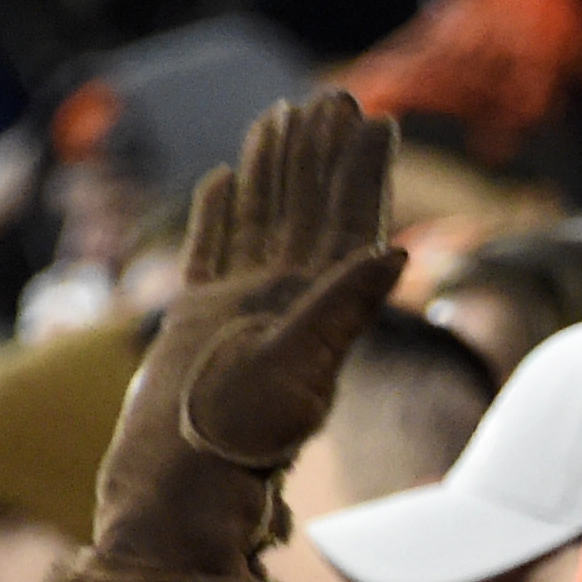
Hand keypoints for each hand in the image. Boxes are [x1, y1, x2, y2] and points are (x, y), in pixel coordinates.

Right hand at [90, 92, 405, 581]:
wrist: (181, 484)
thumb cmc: (239, 438)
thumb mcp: (300, 369)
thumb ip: (343, 307)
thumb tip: (400, 252)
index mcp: (315, 304)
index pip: (348, 221)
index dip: (363, 170)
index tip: (378, 120)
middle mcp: (283, 301)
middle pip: (308, 210)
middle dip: (320, 154)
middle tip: (333, 96)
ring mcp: (239, 308)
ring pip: (261, 221)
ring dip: (274, 171)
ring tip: (280, 117)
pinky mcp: (197, 321)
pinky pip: (211, 252)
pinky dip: (217, 214)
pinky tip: (223, 179)